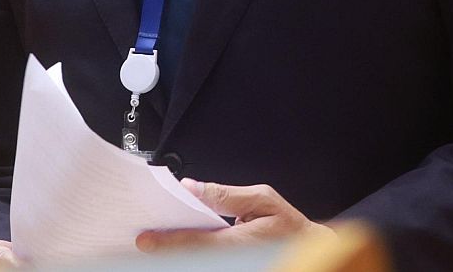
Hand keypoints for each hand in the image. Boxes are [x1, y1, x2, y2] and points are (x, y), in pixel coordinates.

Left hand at [136, 179, 335, 252]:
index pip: (197, 244)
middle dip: (168, 245)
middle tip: (145, 237)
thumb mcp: (262, 199)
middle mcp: (232, 260)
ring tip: (157, 240)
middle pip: (191, 256)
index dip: (170, 242)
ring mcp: (230, 265)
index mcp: (240, 243)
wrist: (306, 249)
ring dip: (176, 250)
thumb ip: (226, 194)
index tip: (147, 239)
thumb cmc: (288, 226)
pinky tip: (177, 245)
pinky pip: (204, 261)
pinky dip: (189, 252)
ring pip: (195, 261)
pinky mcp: (229, 265)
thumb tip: (192, 188)